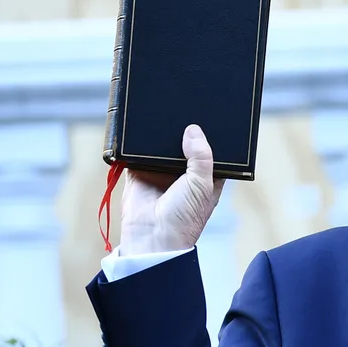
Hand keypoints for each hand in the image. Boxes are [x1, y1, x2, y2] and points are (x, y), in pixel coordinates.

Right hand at [117, 124, 226, 255]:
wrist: (153, 237)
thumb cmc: (185, 217)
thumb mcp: (202, 184)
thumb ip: (201, 156)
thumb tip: (193, 130)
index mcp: (205, 176)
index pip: (209, 150)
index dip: (210, 136)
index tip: (210, 116)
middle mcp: (183, 172)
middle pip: (184, 144)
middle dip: (183, 131)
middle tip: (183, 108)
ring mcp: (160, 171)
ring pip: (161, 145)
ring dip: (161, 134)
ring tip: (163, 112)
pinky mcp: (138, 172)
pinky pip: (137, 152)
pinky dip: (138, 142)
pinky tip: (142, 126)